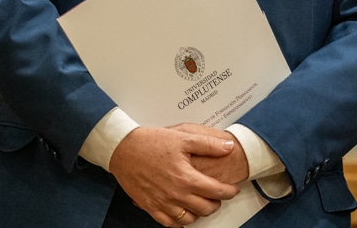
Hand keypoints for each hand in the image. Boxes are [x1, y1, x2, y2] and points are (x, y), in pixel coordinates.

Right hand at [106, 126, 239, 225]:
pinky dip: (180, 220)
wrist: (124, 149)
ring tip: (201, 202)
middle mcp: (176, 194)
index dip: (229, 192)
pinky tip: (183, 211)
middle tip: (218, 195)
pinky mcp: (150, 207)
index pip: (216, 192)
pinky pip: (170, 223)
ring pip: (189, 219)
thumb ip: (208, 144)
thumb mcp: (183, 137)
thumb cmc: (151, 142)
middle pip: (205, 209)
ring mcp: (163, 203)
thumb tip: (228, 146)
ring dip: (199, 213)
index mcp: (186, 178)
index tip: (232, 189)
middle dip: (216, 203)